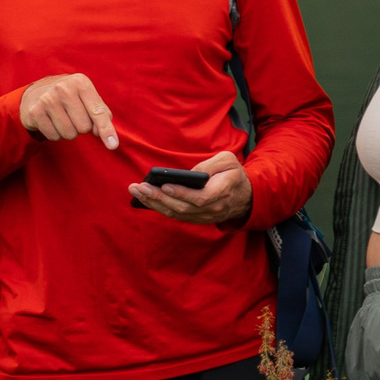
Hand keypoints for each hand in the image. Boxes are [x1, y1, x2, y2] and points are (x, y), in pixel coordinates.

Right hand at [18, 73, 117, 148]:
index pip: (97, 111)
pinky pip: (54, 136)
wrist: (36, 93)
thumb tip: (105, 137)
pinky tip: (51, 122)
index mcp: (80, 82)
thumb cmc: (70, 98)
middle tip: (73, 116)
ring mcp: (47, 100)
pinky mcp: (35, 112)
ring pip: (69, 134)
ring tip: (62, 118)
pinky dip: (55, 134)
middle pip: (84, 128)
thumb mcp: (88, 98)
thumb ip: (102, 114)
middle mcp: (63, 88)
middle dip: (81, 127)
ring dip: (69, 132)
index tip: (113, 145)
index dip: (106, 130)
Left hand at [130, 151, 252, 225]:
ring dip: (154, 203)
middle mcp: (212, 208)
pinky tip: (144, 199)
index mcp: (222, 191)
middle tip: (139, 187)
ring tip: (136, 191)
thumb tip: (189, 174)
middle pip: (182, 207)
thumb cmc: (233, 174)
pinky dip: (159, 208)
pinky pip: (175, 215)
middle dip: (158, 197)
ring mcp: (203, 216)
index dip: (182, 193)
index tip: (164, 185)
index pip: (200, 198)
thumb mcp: (228, 161)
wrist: (243, 197)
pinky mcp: (196, 219)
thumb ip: (210, 165)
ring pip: (176, 213)